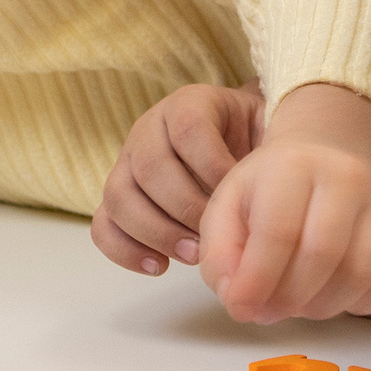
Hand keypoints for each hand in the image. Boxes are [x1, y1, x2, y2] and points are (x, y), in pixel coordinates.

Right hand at [92, 84, 264, 275]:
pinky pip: (102, 224)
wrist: (238, 143)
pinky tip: (160, 266)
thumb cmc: (255, 140)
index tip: (239, 197)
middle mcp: (149, 128)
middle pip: (150, 167)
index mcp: (188, 104)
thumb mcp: (268, 130)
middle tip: (214, 238)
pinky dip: (125, 250)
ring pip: (119, 196)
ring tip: (193, 255)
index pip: (189, 129)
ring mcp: (126, 162)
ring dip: (156, 232)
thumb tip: (262, 195)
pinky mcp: (116, 196)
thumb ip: (266, 151)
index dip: (213, 167)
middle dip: (184, 208)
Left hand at [195, 84, 370, 325]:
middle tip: (266, 311)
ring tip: (295, 303)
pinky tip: (331, 296)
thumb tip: (239, 298)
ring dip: (321, 307)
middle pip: (323, 253)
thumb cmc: (267, 191)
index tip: (240, 308)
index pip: (279, 231)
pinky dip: (358, 305)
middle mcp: (348, 176)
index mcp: (294, 165)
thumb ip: (219, 254)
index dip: (256, 280)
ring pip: (360, 273)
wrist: (323, 160)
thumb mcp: (226, 209)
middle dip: (288, 298)